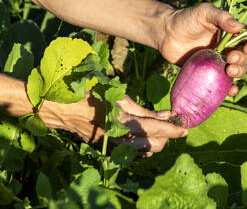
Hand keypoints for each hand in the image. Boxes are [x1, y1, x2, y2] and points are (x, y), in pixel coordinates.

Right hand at [41, 94, 187, 156]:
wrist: (60, 109)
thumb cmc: (89, 94)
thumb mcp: (117, 97)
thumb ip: (142, 109)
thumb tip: (166, 115)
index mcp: (121, 122)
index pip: (155, 130)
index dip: (173, 130)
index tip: (186, 128)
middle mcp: (118, 139)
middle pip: (154, 144)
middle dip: (167, 136)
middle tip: (172, 125)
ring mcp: (112, 146)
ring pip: (144, 150)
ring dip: (156, 141)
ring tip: (161, 128)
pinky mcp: (107, 149)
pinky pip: (133, 152)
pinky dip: (144, 145)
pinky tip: (146, 135)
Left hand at [159, 3, 246, 95]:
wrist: (166, 34)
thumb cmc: (185, 19)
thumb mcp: (204, 12)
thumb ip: (221, 16)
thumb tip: (239, 27)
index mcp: (233, 33)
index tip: (246, 48)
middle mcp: (230, 48)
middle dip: (243, 59)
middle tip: (229, 58)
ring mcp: (221, 63)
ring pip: (239, 71)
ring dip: (239, 73)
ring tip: (229, 71)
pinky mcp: (210, 75)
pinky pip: (225, 84)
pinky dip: (231, 89)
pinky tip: (230, 91)